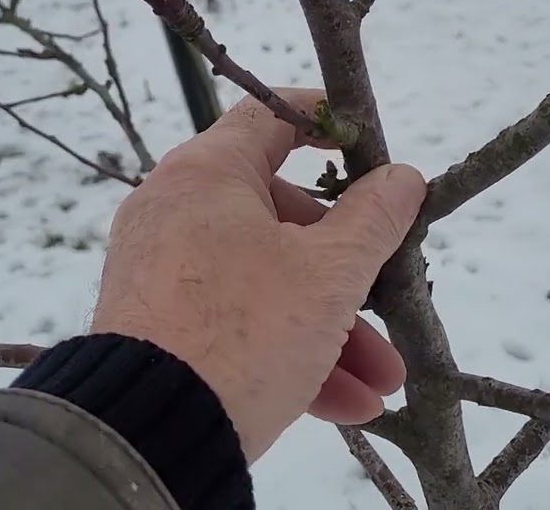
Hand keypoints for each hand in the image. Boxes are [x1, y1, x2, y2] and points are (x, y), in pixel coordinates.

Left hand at [90, 88, 425, 462]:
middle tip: (391, 301)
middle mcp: (176, 211)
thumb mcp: (330, 273)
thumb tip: (403, 176)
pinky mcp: (158, 328)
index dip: (327, 123)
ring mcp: (161, 272)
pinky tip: (345, 403)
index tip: (371, 149)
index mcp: (208, 174)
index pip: (271, 116)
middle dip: (350, 273)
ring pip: (266, 284)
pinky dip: (288, 354)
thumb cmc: (246, 329)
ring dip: (333, 330)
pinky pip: (235, 325)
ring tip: (383, 380)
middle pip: (282, 219)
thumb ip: (374, 218)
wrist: (147, 432)